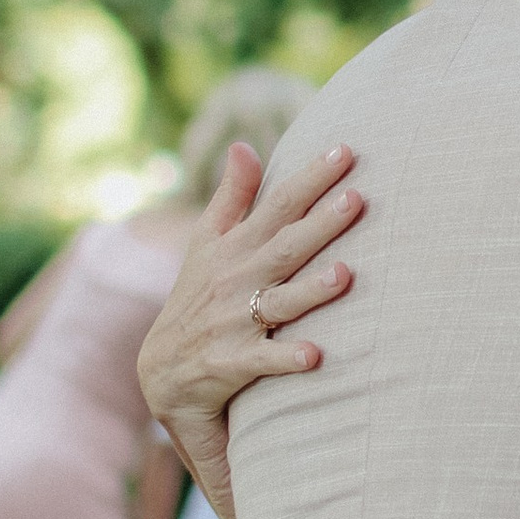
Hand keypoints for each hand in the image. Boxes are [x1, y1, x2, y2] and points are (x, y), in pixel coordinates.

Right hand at [138, 139, 362, 518]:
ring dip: (311, 290)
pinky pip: (264, 360)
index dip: (310, 179)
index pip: (278, 206)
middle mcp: (237, 280)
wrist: (162, 373)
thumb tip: (244, 145)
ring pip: (280, 303)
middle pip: (286, 248)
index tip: (346, 151)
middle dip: (320, 224)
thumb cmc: (196, 297)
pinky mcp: (233, 363)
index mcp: (235, 248)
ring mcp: (235, 322)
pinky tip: (315, 356)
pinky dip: (286, 358)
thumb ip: (231, 196)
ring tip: (345, 275)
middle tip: (357, 199)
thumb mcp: (205, 243)